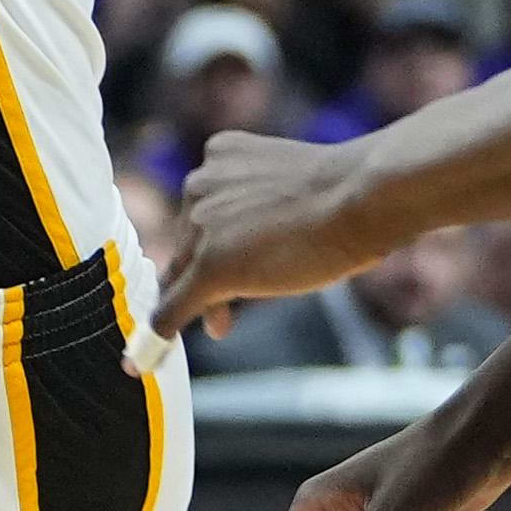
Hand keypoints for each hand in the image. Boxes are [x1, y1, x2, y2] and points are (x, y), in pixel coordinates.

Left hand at [147, 129, 395, 335]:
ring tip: (221, 325)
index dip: (210, 244)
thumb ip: (261, 206)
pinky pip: (173, 307)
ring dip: (201, 300)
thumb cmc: (347, 192)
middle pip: (190, 244)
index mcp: (220, 156)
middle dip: (206, 274)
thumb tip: (252, 251)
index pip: (203, 211)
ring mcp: (201, 227)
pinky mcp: (209, 267)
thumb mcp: (291, 186)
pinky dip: (161, 332)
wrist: (361, 198)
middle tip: (225, 310)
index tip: (226, 261)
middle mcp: (199, 185)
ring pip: (186, 276)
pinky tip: (150, 353)